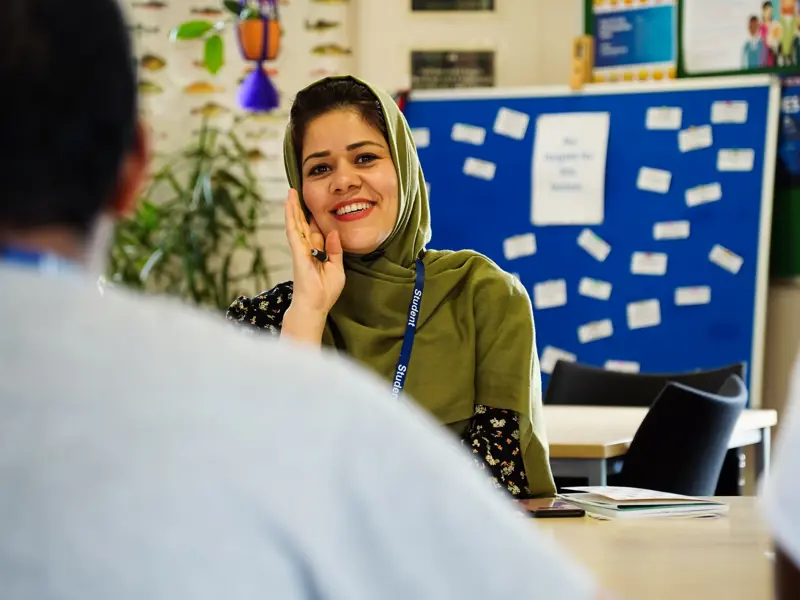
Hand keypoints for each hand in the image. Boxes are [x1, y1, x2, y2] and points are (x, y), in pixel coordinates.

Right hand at [284, 188, 344, 315]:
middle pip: (303, 224)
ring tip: (291, 192)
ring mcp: (300, 250)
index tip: (316, 206)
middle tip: (298, 192)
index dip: (315, 218)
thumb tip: (333, 233)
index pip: (316, 232)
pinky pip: (293, 231)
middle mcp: (307, 249)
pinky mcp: (297, 252)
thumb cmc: (325, 292)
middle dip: (300, 209)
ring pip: (296, 224)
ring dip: (293, 208)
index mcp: (317, 253)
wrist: (315, 306)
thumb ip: (335, 250)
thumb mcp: (337, 269)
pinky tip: (289, 205)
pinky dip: (290, 217)